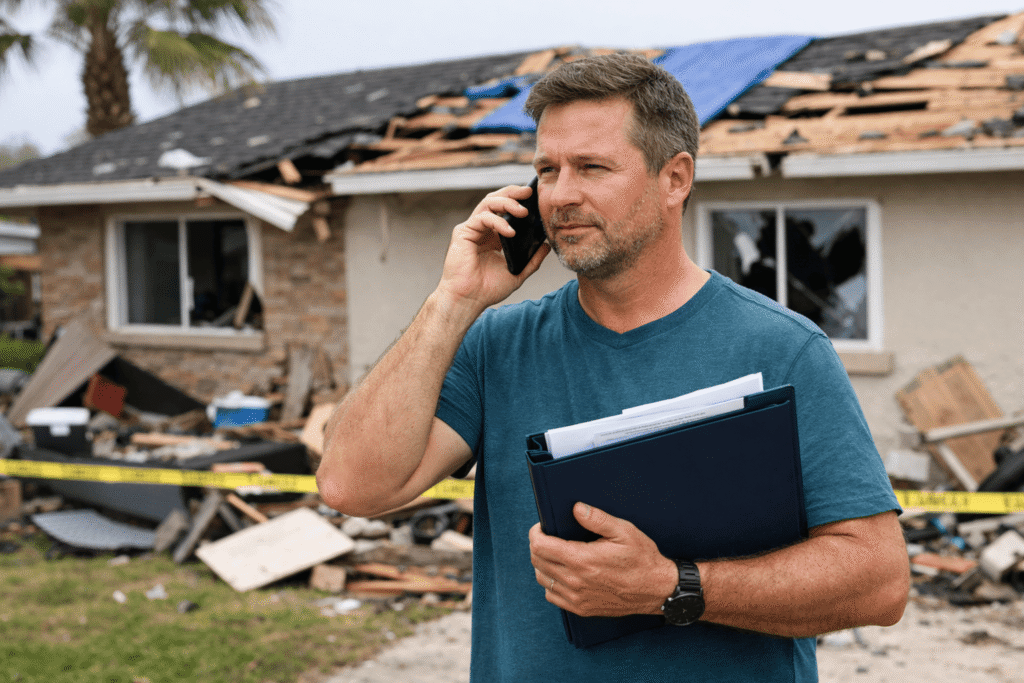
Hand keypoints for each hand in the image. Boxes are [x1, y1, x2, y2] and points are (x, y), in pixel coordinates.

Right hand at [436, 184, 549, 313]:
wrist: (469, 300)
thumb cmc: (488, 289)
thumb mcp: (517, 273)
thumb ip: (532, 260)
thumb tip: (546, 246)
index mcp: (494, 236)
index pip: (506, 210)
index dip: (519, 201)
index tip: (535, 197)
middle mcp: (482, 229)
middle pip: (496, 200)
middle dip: (512, 192)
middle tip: (529, 192)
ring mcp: (472, 229)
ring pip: (488, 203)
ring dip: (507, 203)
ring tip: (523, 211)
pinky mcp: (463, 232)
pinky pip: (482, 218)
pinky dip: (497, 222)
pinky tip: (510, 232)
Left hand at [529, 502, 677, 617]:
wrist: (657, 590)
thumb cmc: (642, 559)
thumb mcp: (624, 531)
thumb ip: (598, 519)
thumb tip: (576, 508)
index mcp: (582, 560)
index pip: (541, 547)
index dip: (536, 533)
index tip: (542, 527)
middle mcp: (576, 581)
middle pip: (538, 562)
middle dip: (537, 546)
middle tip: (548, 536)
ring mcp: (577, 598)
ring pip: (542, 580)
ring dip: (543, 564)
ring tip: (554, 553)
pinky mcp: (582, 608)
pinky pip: (552, 596)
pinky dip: (551, 583)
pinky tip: (562, 573)